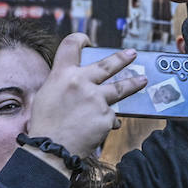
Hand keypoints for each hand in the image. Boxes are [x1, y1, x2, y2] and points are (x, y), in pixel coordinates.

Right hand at [26, 34, 146, 162]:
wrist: (51, 148)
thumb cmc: (45, 124)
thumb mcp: (46, 95)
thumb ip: (62, 83)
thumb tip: (75, 80)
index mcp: (62, 74)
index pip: (71, 46)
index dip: (80, 39)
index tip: (87, 40)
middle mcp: (81, 82)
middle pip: (107, 64)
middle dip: (122, 58)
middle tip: (132, 54)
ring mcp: (96, 99)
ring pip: (121, 88)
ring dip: (133, 83)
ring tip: (143, 80)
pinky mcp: (106, 116)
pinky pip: (112, 115)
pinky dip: (108, 119)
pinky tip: (102, 125)